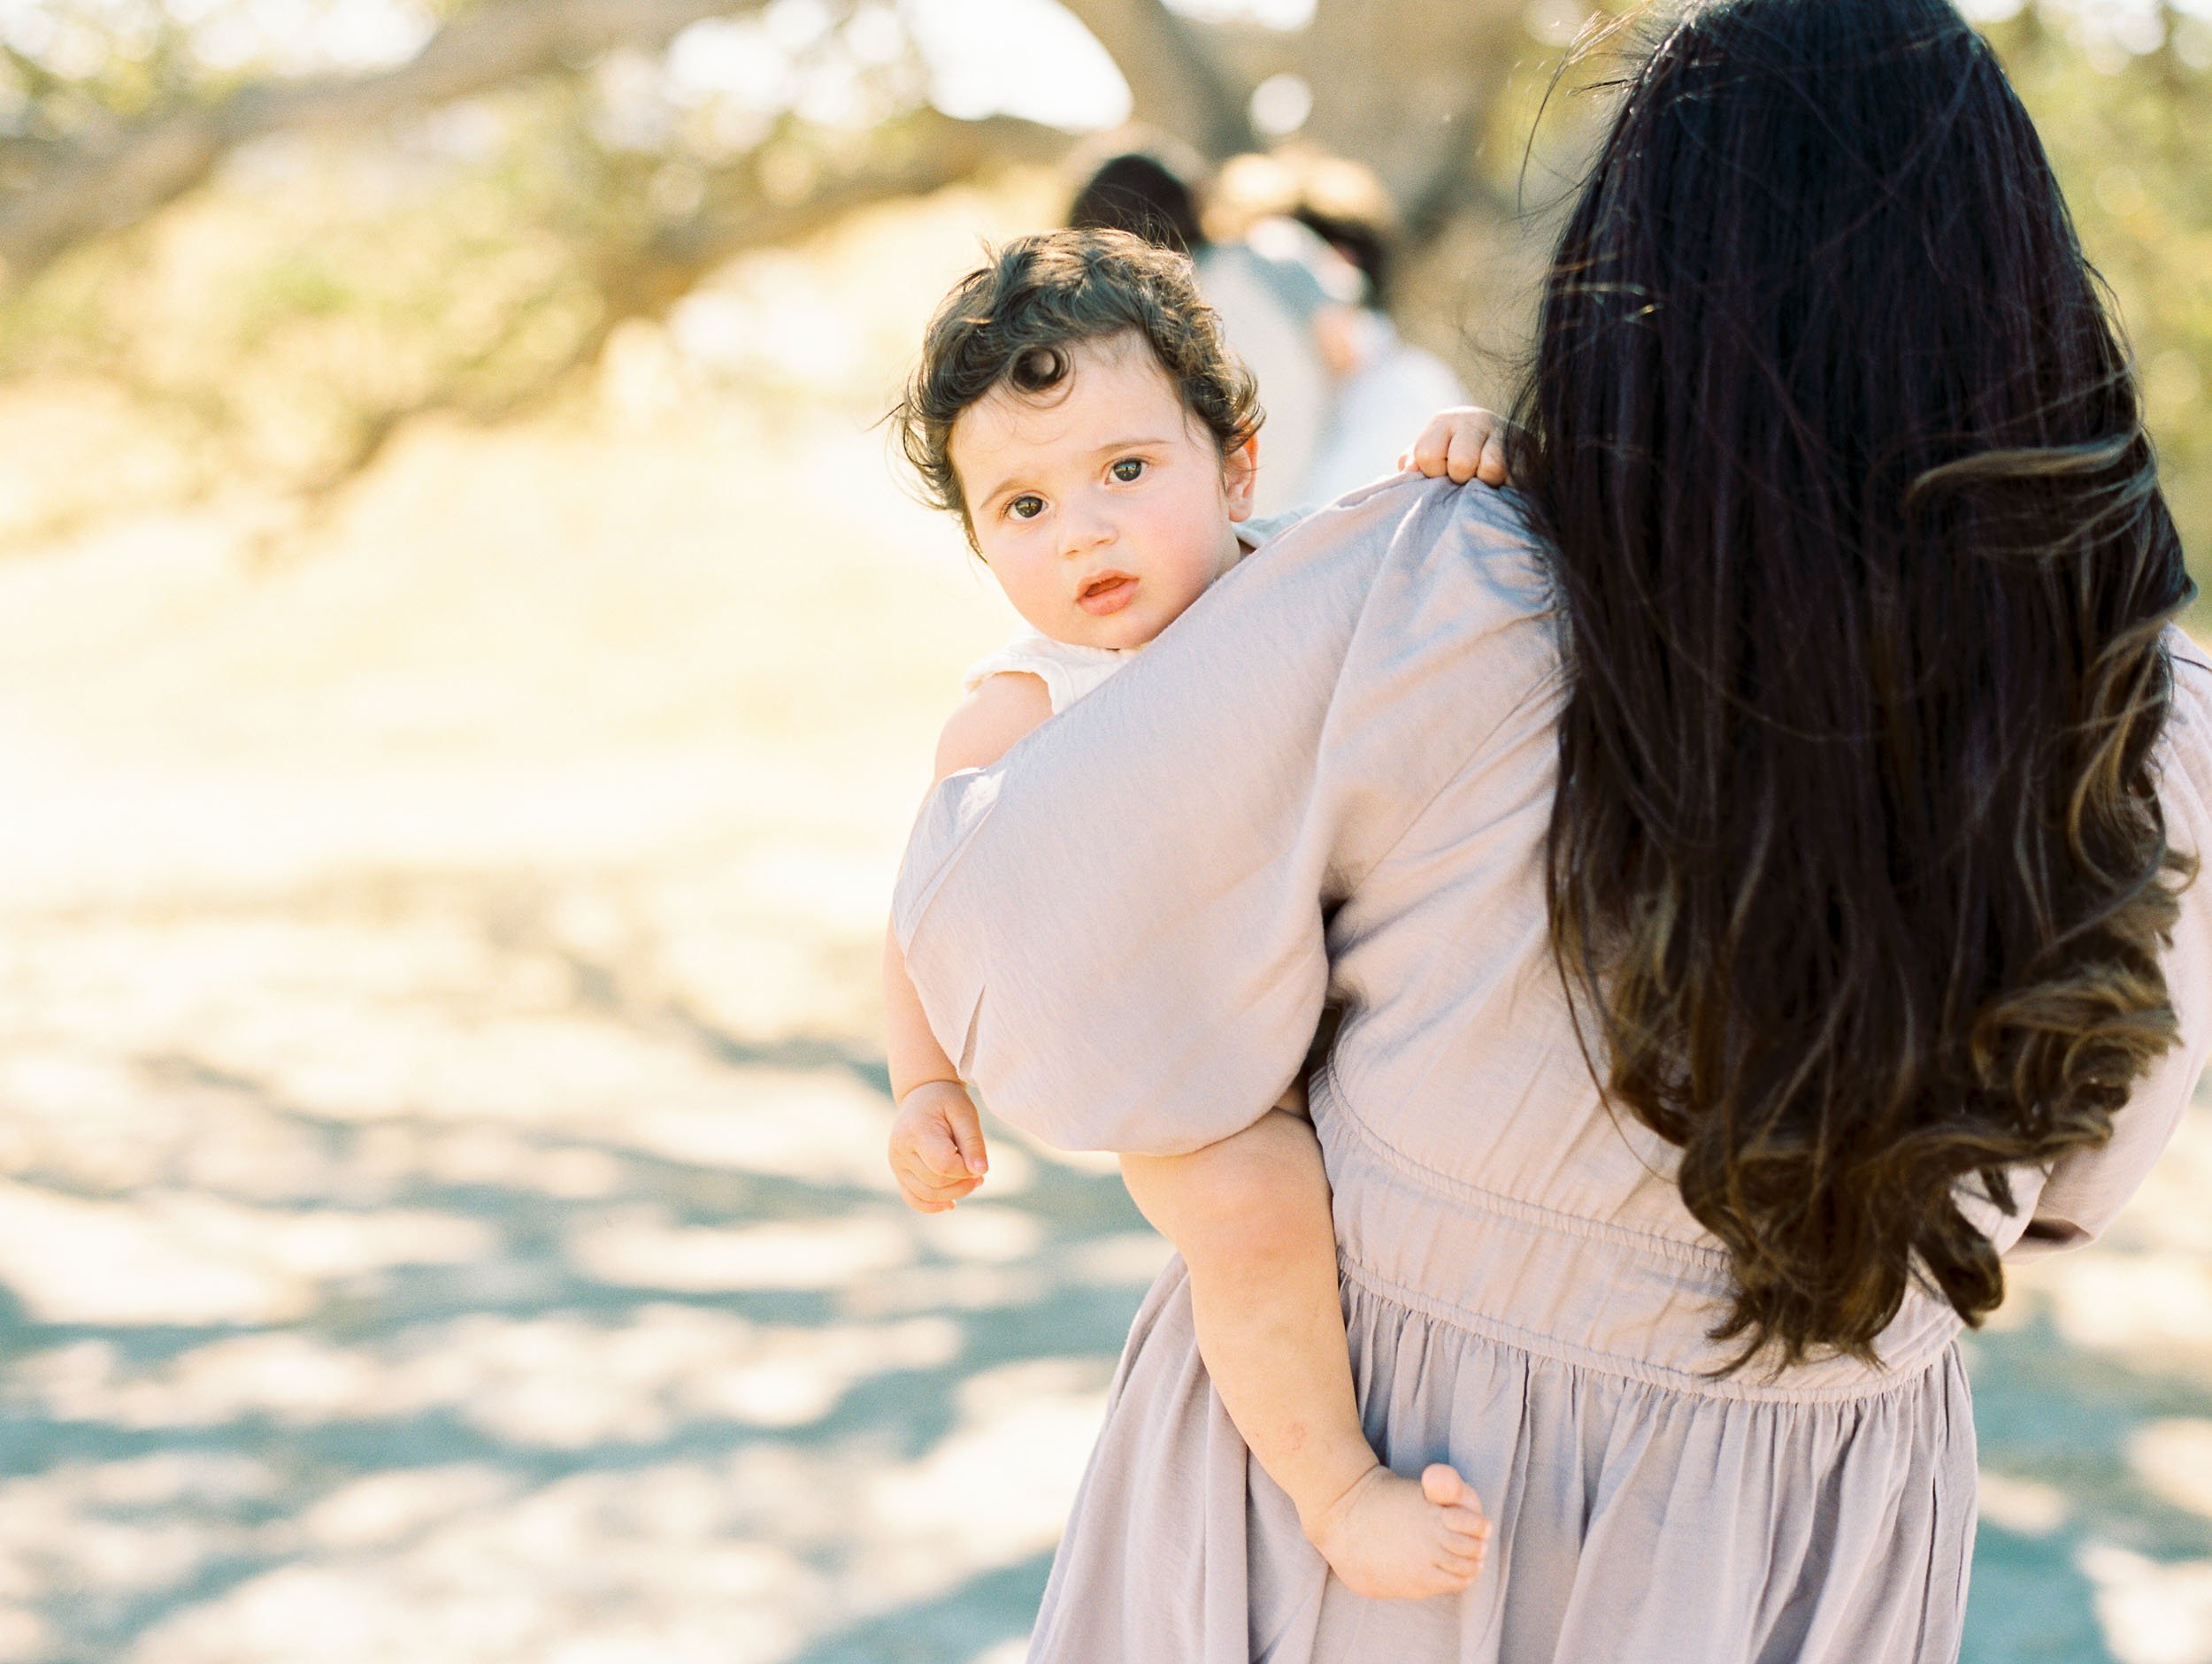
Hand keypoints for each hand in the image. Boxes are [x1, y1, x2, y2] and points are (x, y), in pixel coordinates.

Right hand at [888, 1079, 989, 1212]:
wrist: (922, 1096)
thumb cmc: (946, 1102)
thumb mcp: (965, 1113)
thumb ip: (973, 1142)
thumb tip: (980, 1171)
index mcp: (916, 1131)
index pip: (944, 1165)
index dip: (966, 1170)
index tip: (978, 1162)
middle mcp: (900, 1150)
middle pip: (935, 1182)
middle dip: (962, 1182)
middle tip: (980, 1172)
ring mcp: (896, 1163)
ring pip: (926, 1194)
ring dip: (953, 1193)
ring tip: (972, 1181)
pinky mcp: (898, 1172)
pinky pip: (913, 1198)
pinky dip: (932, 1205)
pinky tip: (951, 1203)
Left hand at [1400, 405, 1511, 486]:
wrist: (1506, 452)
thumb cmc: (1456, 460)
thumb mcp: (1432, 457)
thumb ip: (1414, 461)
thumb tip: (1409, 469)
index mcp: (1444, 421)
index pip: (1427, 453)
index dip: (1433, 473)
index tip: (1442, 474)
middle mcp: (1475, 419)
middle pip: (1461, 462)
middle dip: (1461, 479)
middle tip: (1466, 478)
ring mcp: (1504, 430)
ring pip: (1491, 467)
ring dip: (1486, 483)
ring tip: (1485, 480)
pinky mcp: (1528, 445)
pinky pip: (1515, 473)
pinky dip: (1507, 484)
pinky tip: (1504, 481)